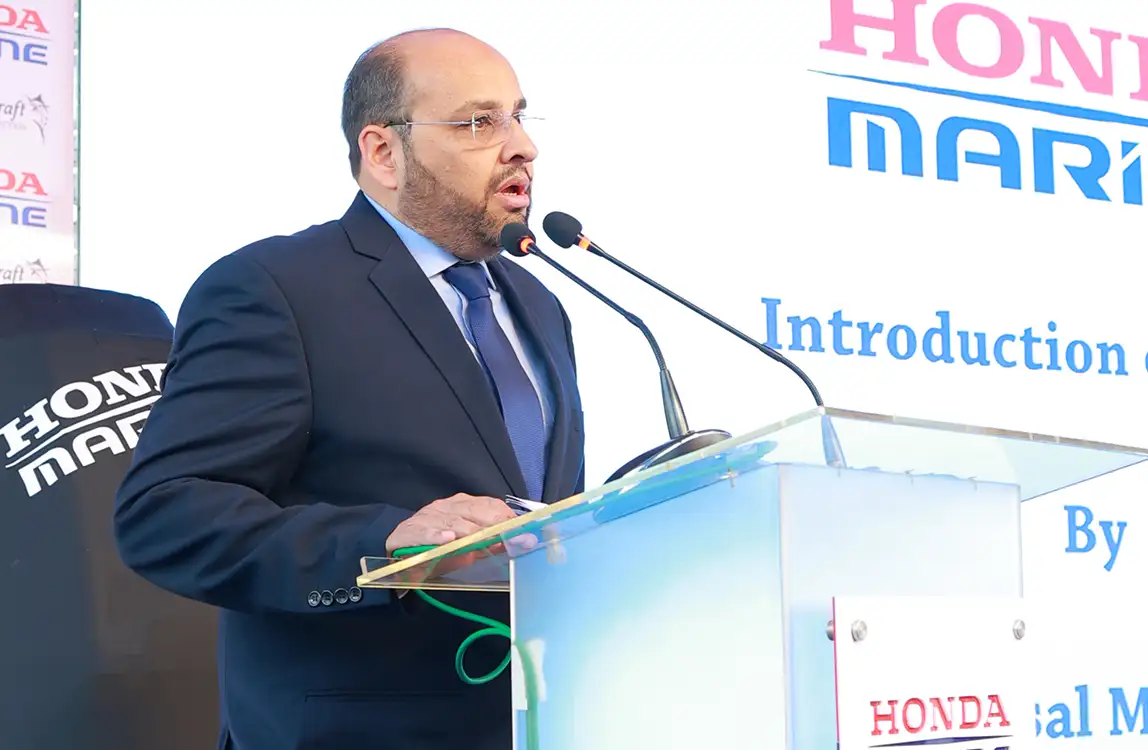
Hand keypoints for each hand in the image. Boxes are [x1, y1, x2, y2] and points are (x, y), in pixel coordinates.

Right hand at [385, 493, 517, 554]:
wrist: (399, 562)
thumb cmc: (437, 554)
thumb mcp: (468, 550)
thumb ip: (489, 545)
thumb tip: (516, 543)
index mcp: (460, 505)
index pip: (487, 504)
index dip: (504, 516)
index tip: (520, 530)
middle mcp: (443, 507)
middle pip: (471, 511)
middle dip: (491, 524)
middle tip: (505, 537)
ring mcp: (425, 517)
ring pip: (450, 521)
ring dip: (468, 530)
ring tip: (480, 537)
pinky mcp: (406, 532)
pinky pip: (423, 532)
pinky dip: (435, 536)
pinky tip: (447, 540)